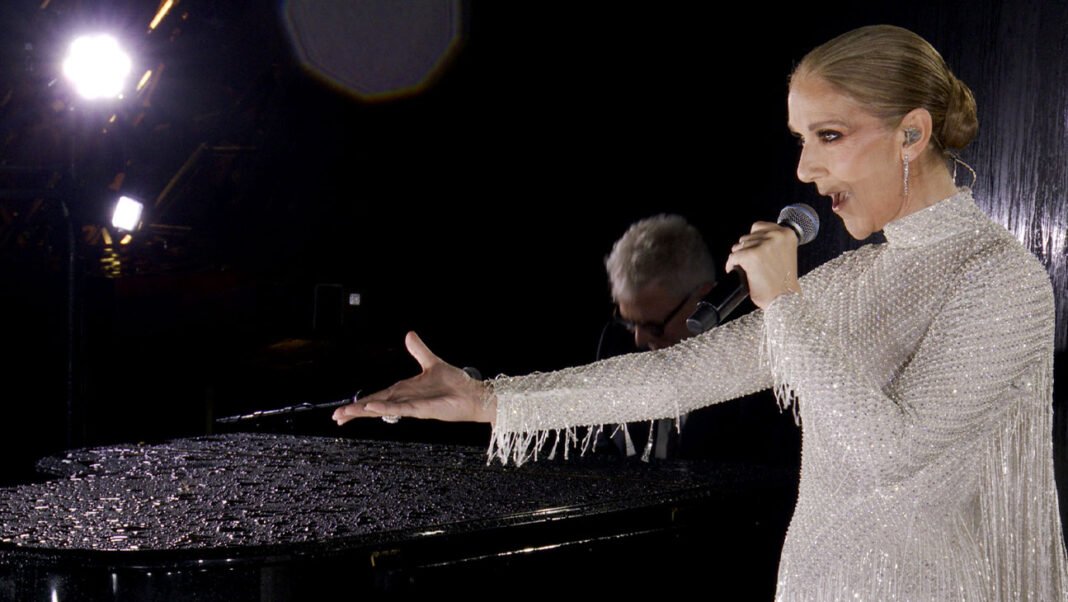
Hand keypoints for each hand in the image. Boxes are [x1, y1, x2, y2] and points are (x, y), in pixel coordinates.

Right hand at [332, 331, 495, 425]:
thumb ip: (419, 350)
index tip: (343, 410)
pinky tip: (372, 408)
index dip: (360, 403)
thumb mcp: (432, 362)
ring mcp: (412, 406)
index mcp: (404, 390)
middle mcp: (405, 399)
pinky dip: (386, 408)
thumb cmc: (455, 383)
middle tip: (336, 417)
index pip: (377, 396)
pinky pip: (400, 408)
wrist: (473, 394)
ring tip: (345, 415)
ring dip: (364, 411)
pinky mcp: (422, 409)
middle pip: (374, 405)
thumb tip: (409, 335)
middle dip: (355, 411)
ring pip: (382, 409)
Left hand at [724, 221, 800, 308]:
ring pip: (738, 246)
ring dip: (739, 258)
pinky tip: (735, 272)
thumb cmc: (784, 282)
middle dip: (746, 250)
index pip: (758, 227)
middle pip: (747, 237)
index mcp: (787, 234)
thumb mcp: (785, 253)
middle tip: (751, 264)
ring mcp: (763, 245)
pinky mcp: (751, 255)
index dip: (753, 240)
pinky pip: (732, 257)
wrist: (785, 299)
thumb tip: (752, 239)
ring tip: (747, 269)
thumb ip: (773, 243)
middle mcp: (776, 236)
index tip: (753, 249)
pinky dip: (731, 265)